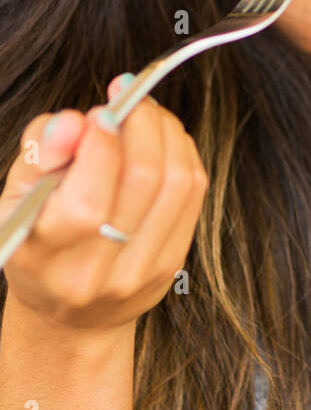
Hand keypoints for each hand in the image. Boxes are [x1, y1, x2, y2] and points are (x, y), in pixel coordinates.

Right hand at [0, 76, 207, 331]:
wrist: (71, 311)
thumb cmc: (37, 240)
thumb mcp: (16, 197)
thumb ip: (38, 154)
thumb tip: (74, 122)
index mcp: (44, 256)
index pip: (87, 200)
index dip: (102, 144)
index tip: (101, 110)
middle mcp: (95, 272)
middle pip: (143, 181)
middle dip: (141, 123)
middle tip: (127, 97)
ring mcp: (141, 272)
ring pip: (177, 182)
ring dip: (166, 132)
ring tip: (144, 113)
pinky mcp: (173, 263)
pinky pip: (193, 193)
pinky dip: (182, 153)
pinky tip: (162, 139)